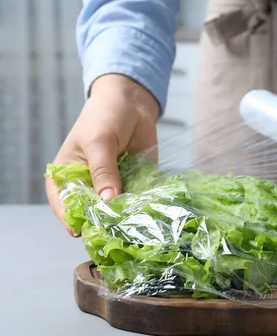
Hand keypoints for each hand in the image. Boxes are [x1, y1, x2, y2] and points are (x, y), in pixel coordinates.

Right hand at [46, 74, 159, 235]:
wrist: (132, 103)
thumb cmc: (104, 117)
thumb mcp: (100, 142)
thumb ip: (103, 171)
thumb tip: (107, 201)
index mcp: (67, 177)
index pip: (65, 205)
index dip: (73, 219)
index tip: (84, 232)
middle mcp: (88, 187)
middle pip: (92, 213)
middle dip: (104, 222)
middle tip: (116, 232)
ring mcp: (111, 188)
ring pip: (116, 211)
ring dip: (126, 219)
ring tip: (136, 227)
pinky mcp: (133, 185)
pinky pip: (137, 202)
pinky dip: (143, 208)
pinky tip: (151, 215)